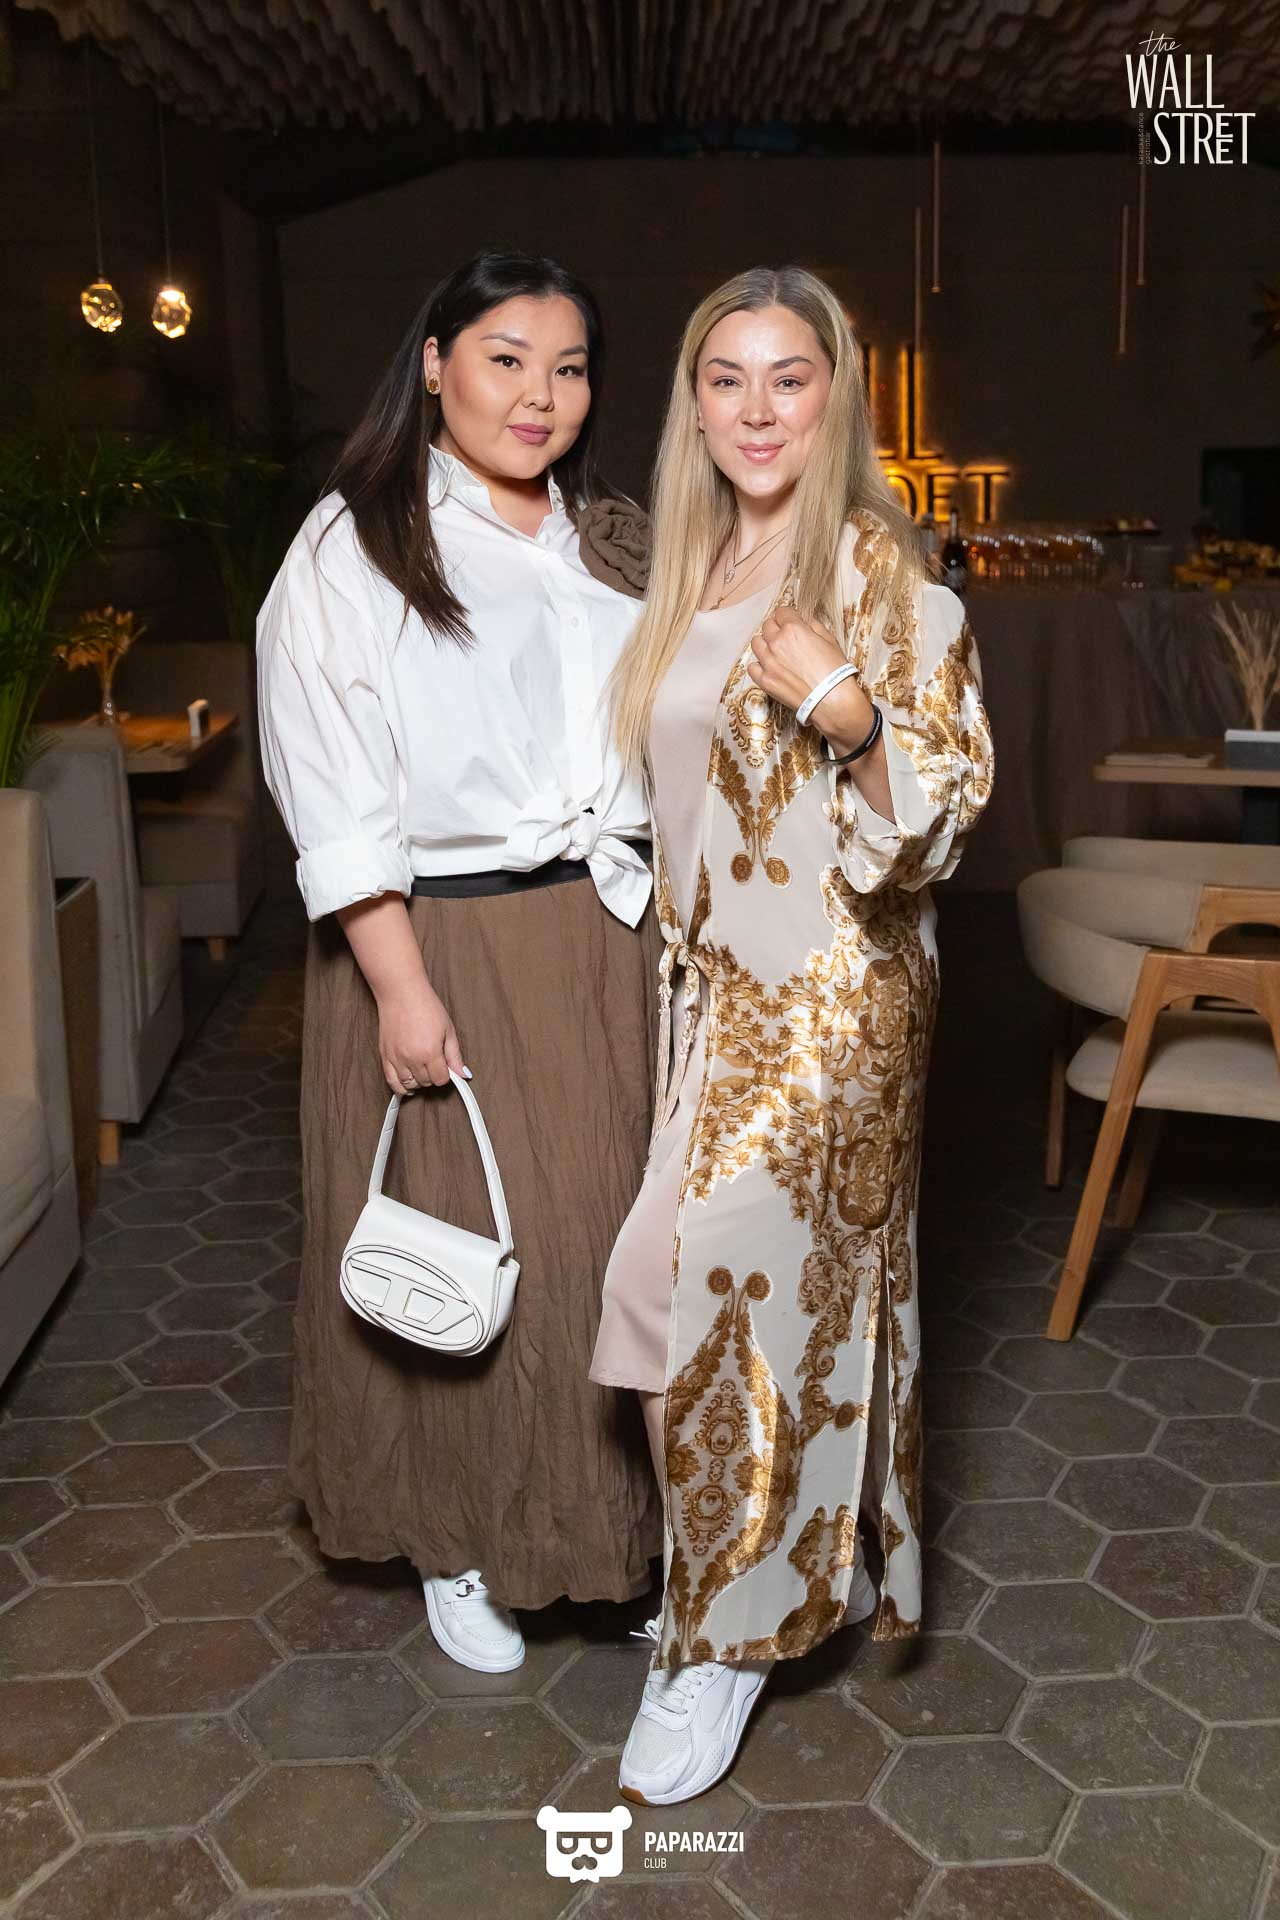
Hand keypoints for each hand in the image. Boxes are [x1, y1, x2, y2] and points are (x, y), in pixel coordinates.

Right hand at [376, 980, 466, 1093]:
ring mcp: (396, 1058)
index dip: (446, 1075)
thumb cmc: (425, 1006)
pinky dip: (400, 1087)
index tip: (446, 1067)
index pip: (441, 1080)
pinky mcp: (384, 1056)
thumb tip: (463, 1074)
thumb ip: (455, 1055)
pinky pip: (391, 1082)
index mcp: (430, 1052)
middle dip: (433, 1075)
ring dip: (419, 1081)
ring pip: (410, 1085)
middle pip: (426, 1082)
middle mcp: (412, 1058)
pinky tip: (408, 1085)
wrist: (401, 992)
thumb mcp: (448, 1029)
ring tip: (422, 1068)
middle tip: (435, 1062)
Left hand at [748, 607, 874, 752]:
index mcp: (793, 629)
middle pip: (767, 626)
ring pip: (756, 643)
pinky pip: (752, 667)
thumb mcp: (829, 640)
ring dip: (765, 644)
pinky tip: (769, 668)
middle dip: (776, 628)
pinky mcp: (765, 680)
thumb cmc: (835, 670)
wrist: (832, 699)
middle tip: (784, 637)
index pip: (781, 612)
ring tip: (775, 652)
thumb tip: (804, 621)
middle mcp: (777, 642)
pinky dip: (759, 666)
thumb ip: (813, 625)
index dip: (787, 616)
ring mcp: (768, 662)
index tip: (790, 621)